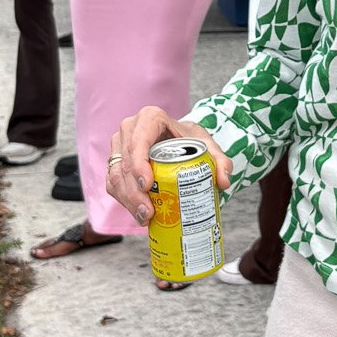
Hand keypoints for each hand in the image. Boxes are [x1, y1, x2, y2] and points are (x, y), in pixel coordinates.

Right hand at [106, 107, 231, 225]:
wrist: (178, 141)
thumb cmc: (189, 140)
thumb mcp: (207, 145)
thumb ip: (219, 160)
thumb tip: (223, 181)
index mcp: (149, 118)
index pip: (138, 141)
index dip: (138, 164)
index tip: (148, 185)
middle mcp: (129, 129)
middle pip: (124, 163)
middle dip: (134, 191)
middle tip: (149, 212)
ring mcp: (118, 147)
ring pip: (115, 176)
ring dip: (128, 200)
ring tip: (145, 217)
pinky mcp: (115, 164)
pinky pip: (112, 184)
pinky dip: (124, 201)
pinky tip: (139, 215)